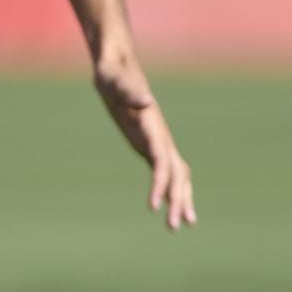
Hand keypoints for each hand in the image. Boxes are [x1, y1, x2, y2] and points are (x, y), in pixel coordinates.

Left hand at [94, 54, 196, 230]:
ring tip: (178, 226)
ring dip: (180, 198)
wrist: (116, 64)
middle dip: (177, 199)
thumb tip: (146, 101)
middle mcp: (160, 135)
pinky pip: (165, 170)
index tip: (153, 206)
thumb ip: (127, 89)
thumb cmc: (111, 72)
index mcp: (153, 125)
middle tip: (173, 227)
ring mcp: (158, 139)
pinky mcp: (150, 142)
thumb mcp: (112, 79)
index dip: (160, 184)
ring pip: (177, 175)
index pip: (162, 161)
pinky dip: (170, 189)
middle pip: (176, 174)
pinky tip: (168, 206)